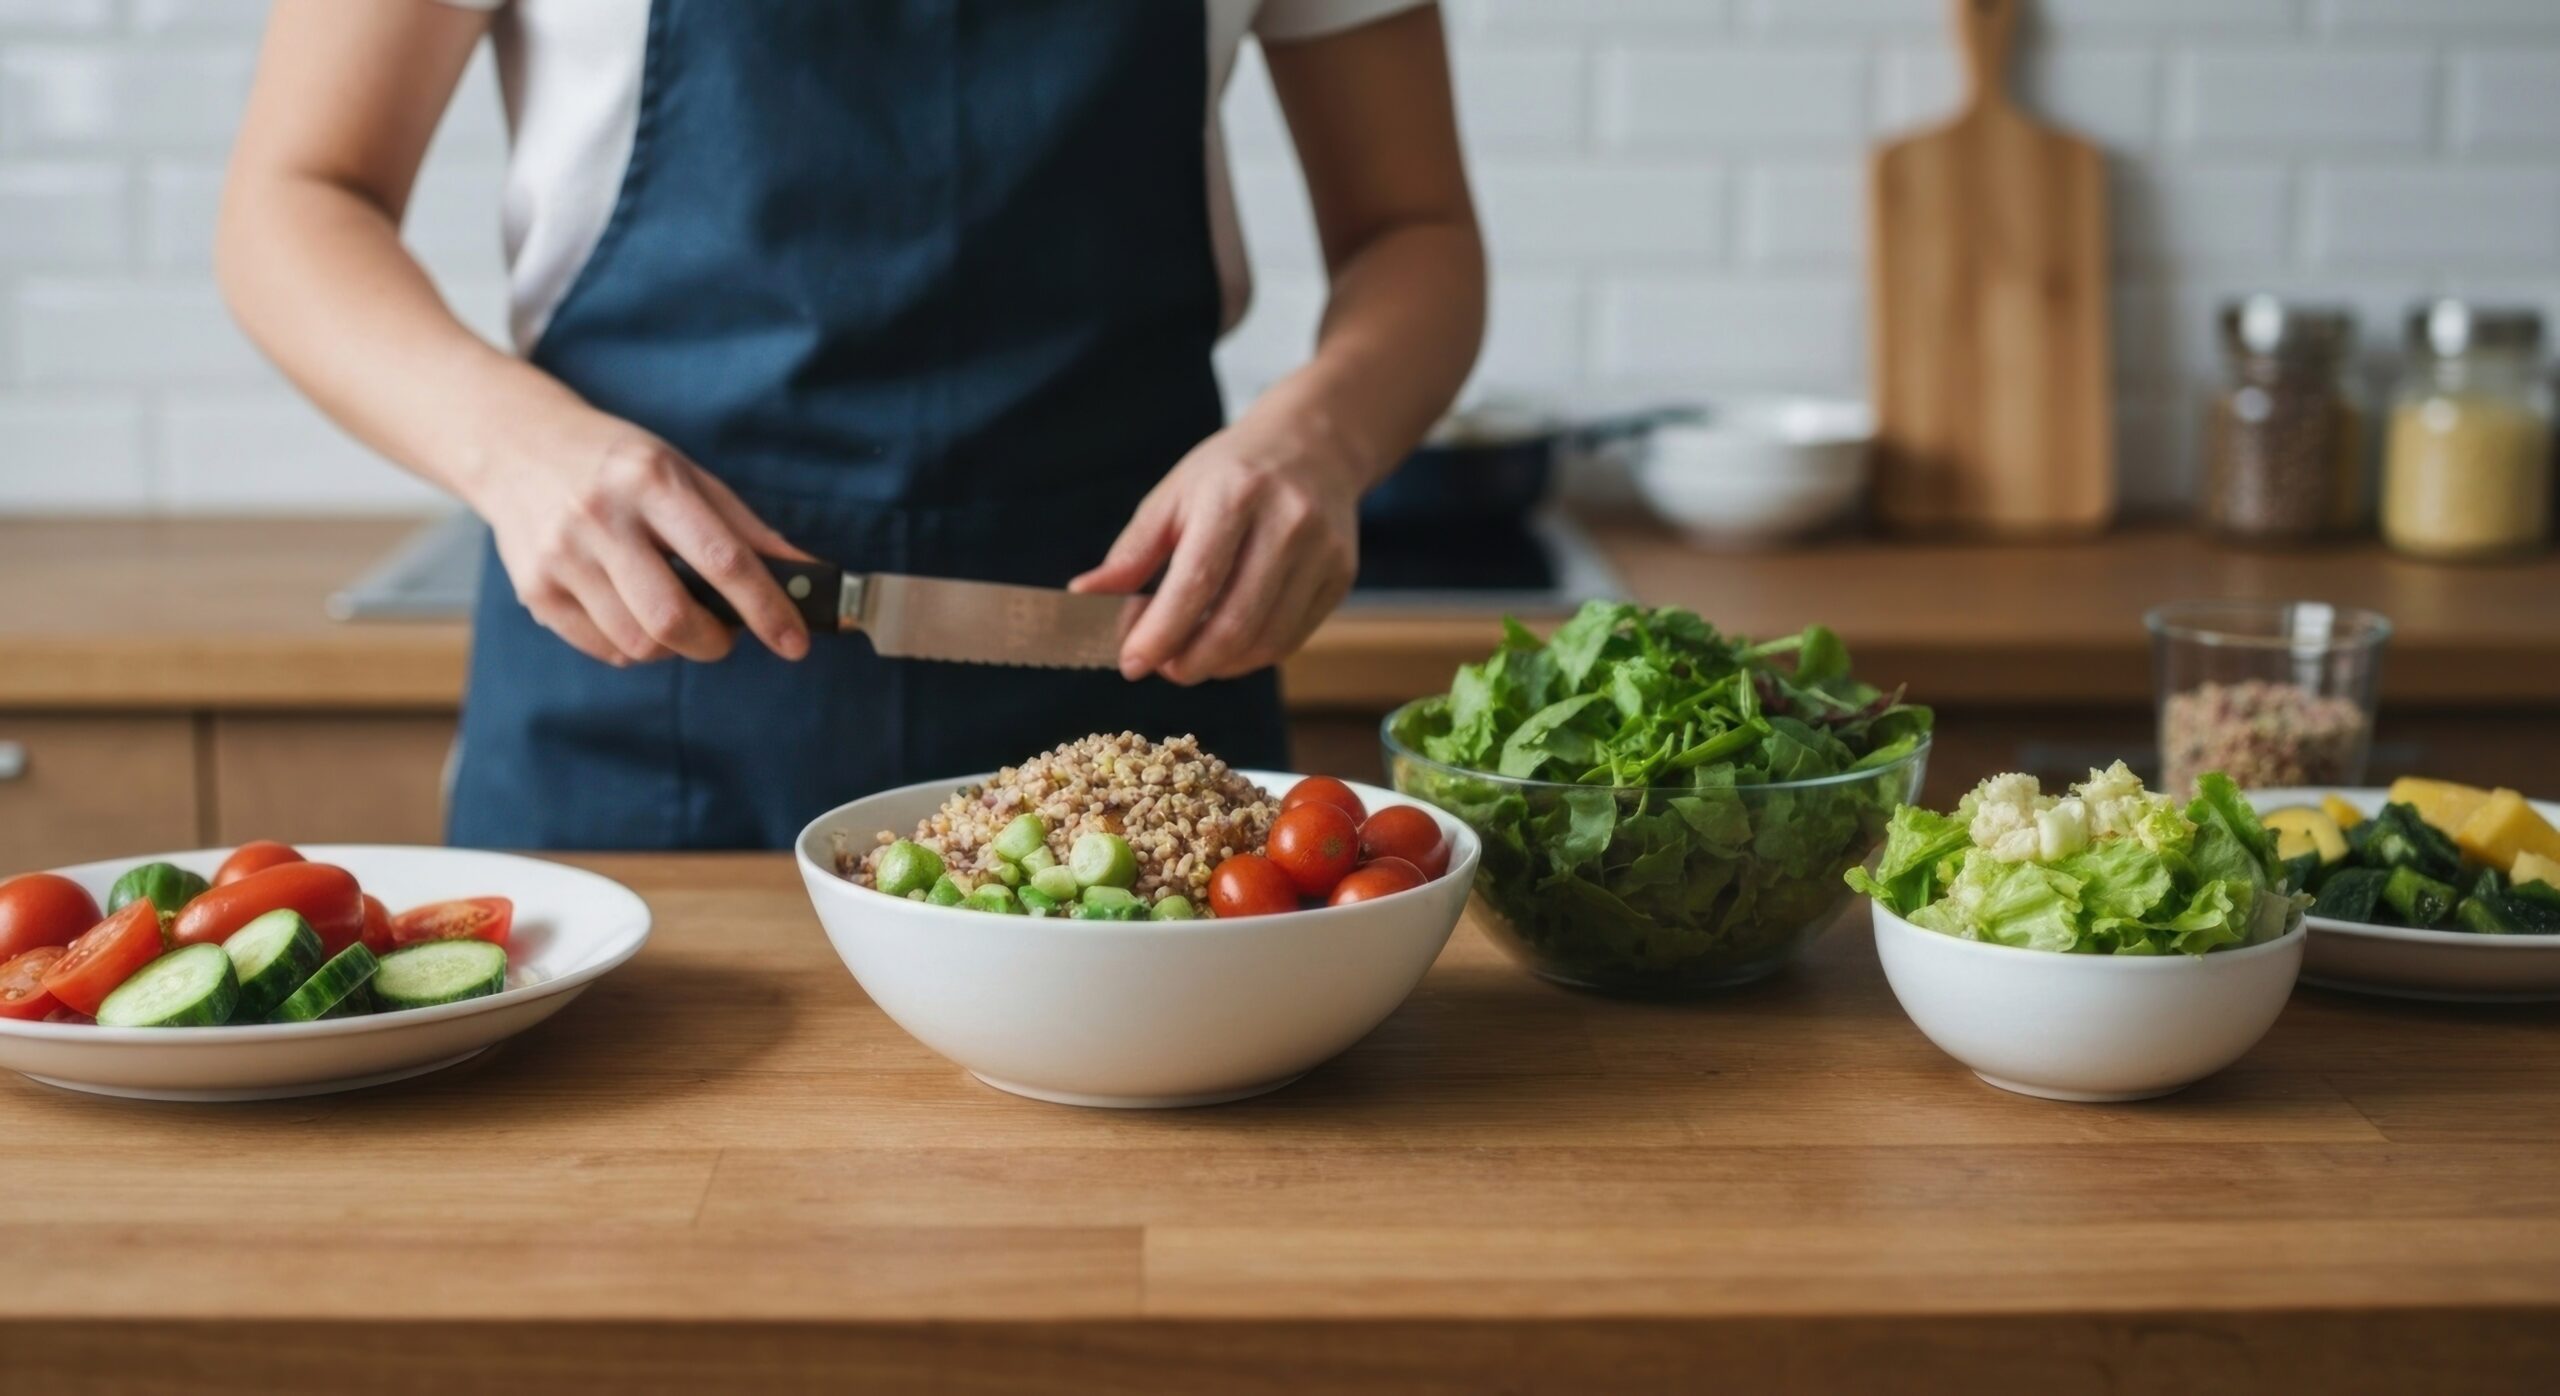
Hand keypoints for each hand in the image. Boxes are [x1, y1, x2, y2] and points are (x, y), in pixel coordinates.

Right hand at [463, 405, 814, 666]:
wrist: (517, 446)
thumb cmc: (617, 463)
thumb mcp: (685, 473)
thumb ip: (745, 527)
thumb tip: (808, 572)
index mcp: (651, 480)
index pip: (722, 559)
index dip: (766, 609)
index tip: (796, 643)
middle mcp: (601, 517)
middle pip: (672, 616)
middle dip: (714, 642)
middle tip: (725, 634)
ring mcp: (561, 557)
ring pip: (638, 642)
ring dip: (675, 648)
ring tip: (678, 619)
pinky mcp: (535, 590)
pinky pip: (603, 649)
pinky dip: (636, 648)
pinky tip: (636, 617)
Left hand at [1071, 414, 1362, 684]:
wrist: (1314, 446)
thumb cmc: (1230, 473)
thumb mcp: (1173, 497)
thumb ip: (1131, 553)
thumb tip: (1085, 598)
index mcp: (1236, 494)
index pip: (1196, 583)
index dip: (1160, 633)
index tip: (1131, 662)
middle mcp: (1288, 523)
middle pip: (1235, 622)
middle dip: (1188, 662)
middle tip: (1161, 667)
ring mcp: (1322, 552)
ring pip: (1266, 641)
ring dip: (1219, 665)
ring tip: (1189, 657)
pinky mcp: (1341, 577)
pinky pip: (1291, 640)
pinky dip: (1251, 657)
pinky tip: (1226, 646)